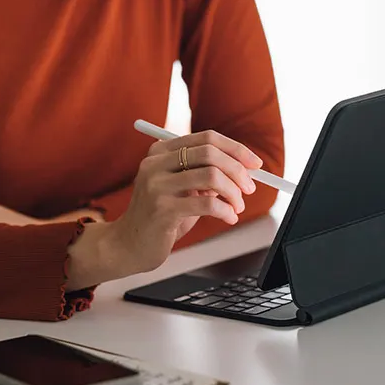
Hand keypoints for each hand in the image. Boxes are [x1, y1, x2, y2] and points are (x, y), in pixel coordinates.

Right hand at [107, 129, 262, 274]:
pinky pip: (207, 204)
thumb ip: (206, 175)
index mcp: (161, 152)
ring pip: (211, 176)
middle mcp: (155, 163)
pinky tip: (229, 218)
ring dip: (233, 192)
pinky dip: (226, 211)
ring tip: (237, 207)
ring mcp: (156, 185)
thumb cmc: (161, 216)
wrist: (128, 245)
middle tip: (249, 188)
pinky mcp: (161, 209)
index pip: (207, 138)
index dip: (236, 149)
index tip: (256, 164)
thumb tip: (245, 169)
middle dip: (238, 171)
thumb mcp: (183, 189)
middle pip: (210, 153)